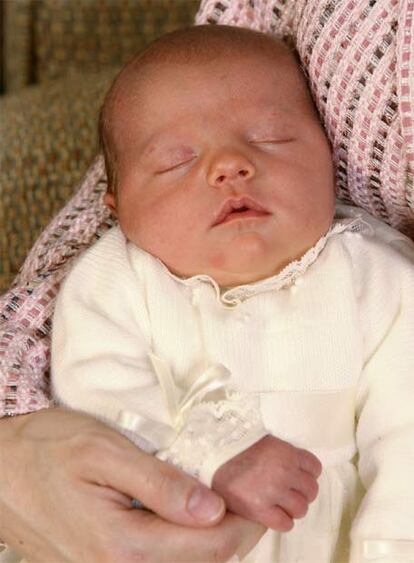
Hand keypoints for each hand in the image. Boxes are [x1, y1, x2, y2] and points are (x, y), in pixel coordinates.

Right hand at [0, 408, 264, 561]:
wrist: (2, 468)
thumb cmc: (48, 449)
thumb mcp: (104, 452)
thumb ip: (158, 483)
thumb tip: (211, 508)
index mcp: (124, 545)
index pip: (211, 547)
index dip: (246, 524)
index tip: (262, 496)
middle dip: (236, 533)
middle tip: (253, 496)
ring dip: (213, 540)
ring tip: (230, 503)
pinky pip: (159, 562)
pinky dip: (186, 543)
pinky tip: (192, 515)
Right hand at [212, 435, 321, 531]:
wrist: (210, 456)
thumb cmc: (235, 445)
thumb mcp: (265, 441)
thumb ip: (283, 454)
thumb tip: (295, 468)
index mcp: (286, 452)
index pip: (315, 467)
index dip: (308, 473)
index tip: (298, 476)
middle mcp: (284, 472)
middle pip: (311, 490)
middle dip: (302, 492)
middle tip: (288, 491)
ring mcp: (273, 492)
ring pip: (301, 509)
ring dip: (292, 508)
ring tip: (279, 503)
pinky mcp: (259, 510)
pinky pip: (285, 523)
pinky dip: (282, 521)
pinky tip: (272, 514)